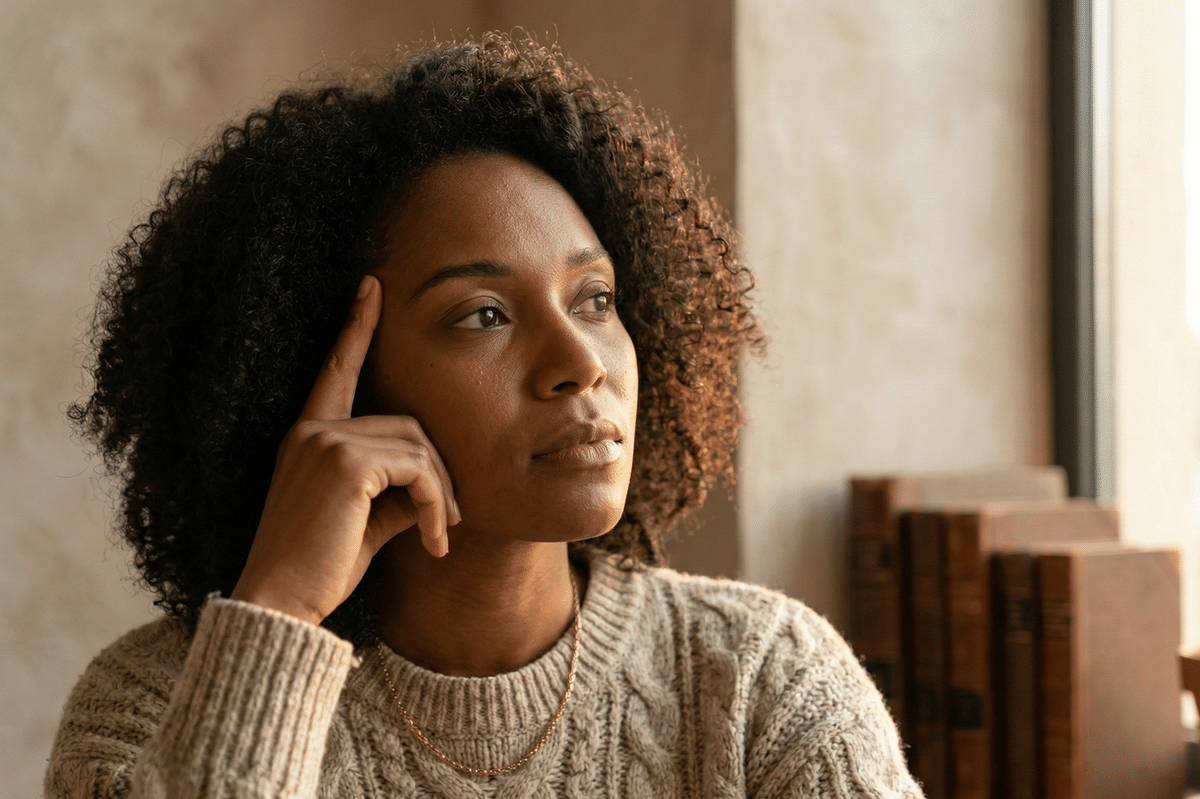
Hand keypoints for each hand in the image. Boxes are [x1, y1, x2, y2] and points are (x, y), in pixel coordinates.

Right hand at [230, 275, 459, 625]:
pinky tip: (435, 542)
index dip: (356, 328)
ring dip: (441, 492)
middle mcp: (313, 431)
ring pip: (418, 446)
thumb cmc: (320, 569)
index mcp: (309, 437)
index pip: (336, 371)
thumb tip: (442, 487)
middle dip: (437, 472)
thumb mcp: (366, 521)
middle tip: (450, 520)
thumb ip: (399, 490)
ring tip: (442, 534)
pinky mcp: (344, 464)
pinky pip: (417, 468)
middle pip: (407, 424)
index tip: (370, 288)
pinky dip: (436, 504)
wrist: (281, 604)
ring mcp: (326, 442)